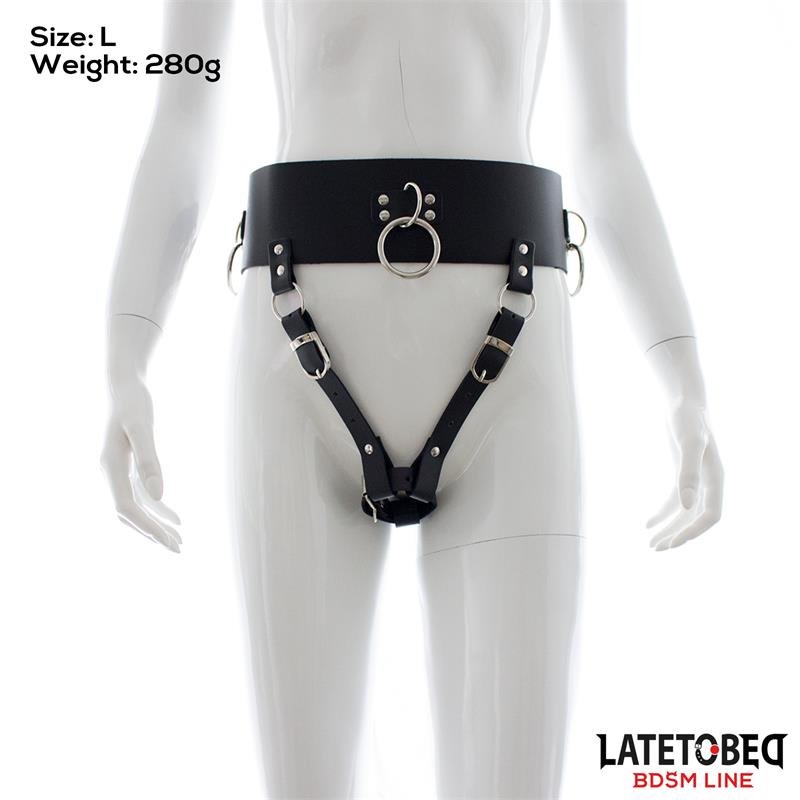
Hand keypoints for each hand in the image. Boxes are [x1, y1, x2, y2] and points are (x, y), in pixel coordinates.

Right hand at [101, 315, 180, 552]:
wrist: (124, 383)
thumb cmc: (133, 402)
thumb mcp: (142, 428)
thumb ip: (150, 460)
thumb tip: (158, 496)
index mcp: (109, 467)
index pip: (126, 508)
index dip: (148, 526)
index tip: (170, 540)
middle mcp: (109, 473)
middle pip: (129, 514)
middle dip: (153, 533)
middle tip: (179, 549)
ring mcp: (117, 472)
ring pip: (135, 507)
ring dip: (156, 524)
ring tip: (180, 541)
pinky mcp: (127, 467)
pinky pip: (140, 496)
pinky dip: (157, 508)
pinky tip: (176, 517)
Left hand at [647, 401, 722, 550]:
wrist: (683, 402)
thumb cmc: (687, 419)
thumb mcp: (688, 444)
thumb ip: (687, 474)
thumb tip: (686, 507)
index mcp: (716, 478)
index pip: (711, 515)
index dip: (694, 531)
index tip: (674, 542)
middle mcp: (708, 482)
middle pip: (695, 518)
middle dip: (678, 535)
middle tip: (657, 548)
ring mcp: (695, 479)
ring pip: (683, 512)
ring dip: (668, 529)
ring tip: (651, 544)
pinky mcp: (681, 473)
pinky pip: (673, 500)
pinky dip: (661, 513)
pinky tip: (646, 524)